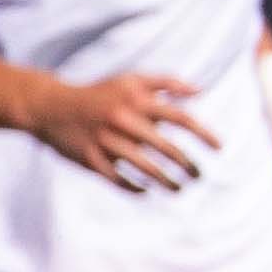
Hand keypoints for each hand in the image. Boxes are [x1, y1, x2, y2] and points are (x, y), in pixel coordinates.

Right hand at [22, 71, 218, 194]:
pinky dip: (135, 188)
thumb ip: (166, 83)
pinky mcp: (89, 158)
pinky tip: (147, 190)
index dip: (203, 134)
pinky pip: (118, 179)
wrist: (51, 106)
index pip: (179, 117)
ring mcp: (105, 141)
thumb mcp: (130, 81)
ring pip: (144, 168)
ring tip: (180, 189)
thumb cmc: (100, 94)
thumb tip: (200, 89)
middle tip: (200, 176)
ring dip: (167, 182)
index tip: (220, 148)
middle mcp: (123, 120)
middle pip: (165, 148)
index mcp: (136, 101)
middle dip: (187, 165)